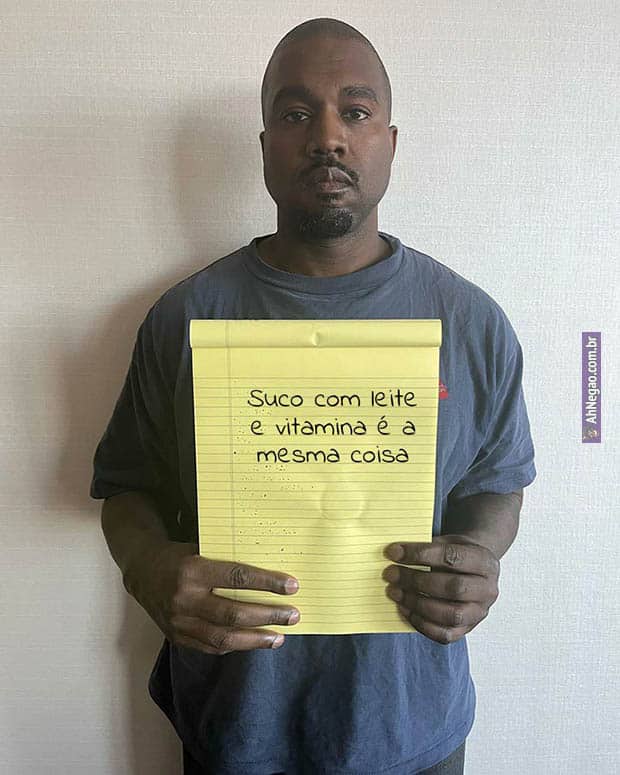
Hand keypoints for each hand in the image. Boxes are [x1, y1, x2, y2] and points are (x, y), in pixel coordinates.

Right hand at [127, 541, 299, 654]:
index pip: (237, 577)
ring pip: (223, 637)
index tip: (292, 586)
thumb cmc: (181, 555)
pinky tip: (253, 641)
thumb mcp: (201, 548)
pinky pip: (211, 647)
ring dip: (256, 639)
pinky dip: (235, 645)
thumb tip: (268, 572)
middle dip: (268, 615)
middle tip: (293, 615)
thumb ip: (228, 561)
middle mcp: (184, 599)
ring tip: (279, 637)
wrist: (142, 571)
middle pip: (233, 613)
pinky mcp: (177, 637)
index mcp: (193, 570)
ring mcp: (179, 622)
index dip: (267, 582)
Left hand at [383, 535, 499, 643]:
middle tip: (390, 574)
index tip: (394, 552)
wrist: (476, 571)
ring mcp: (479, 612)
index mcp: (485, 562)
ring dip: (416, 603)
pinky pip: (445, 635)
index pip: (452, 557)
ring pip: (450, 614)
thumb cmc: (458, 554)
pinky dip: (421, 624)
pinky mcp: (467, 629)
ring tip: (394, 592)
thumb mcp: (449, 541)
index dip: (420, 554)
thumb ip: (428, 546)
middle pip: (453, 588)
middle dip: (416, 581)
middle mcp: (487, 590)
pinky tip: (404, 609)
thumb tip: (396, 553)